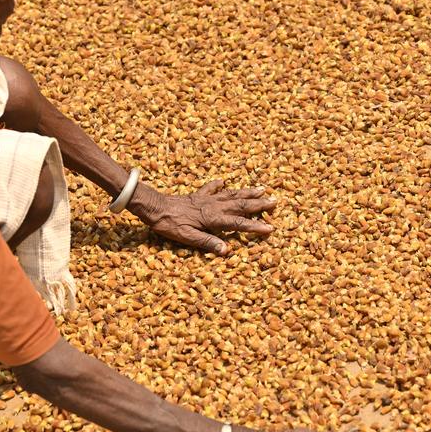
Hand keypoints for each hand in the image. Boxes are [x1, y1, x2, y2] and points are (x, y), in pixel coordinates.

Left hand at [127, 180, 274, 254]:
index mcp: (213, 218)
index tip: (271, 228)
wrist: (155, 207)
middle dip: (259, 204)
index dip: (256, 226)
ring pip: (232, 194)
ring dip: (247, 192)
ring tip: (262, 188)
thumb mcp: (187, 238)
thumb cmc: (170, 225)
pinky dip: (219, 185)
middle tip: (275, 201)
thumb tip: (227, 250)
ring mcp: (207, 199)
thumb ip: (207, 242)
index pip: (239, 223)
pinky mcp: (197, 195)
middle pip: (241, 204)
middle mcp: (214, 206)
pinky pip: (211, 188)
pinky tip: (224, 181)